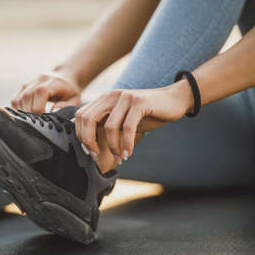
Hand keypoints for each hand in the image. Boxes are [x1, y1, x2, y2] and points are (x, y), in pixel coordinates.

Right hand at [11, 71, 81, 112]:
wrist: (63, 78)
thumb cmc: (69, 92)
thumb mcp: (75, 100)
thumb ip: (66, 107)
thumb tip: (53, 111)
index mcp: (53, 81)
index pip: (40, 91)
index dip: (38, 107)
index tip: (42, 119)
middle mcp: (38, 79)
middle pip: (27, 96)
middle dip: (31, 113)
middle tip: (38, 122)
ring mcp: (28, 82)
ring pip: (19, 99)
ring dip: (24, 112)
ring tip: (34, 119)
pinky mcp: (22, 87)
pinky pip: (15, 100)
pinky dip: (18, 110)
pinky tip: (27, 115)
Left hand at [74, 81, 192, 162]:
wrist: (174, 100)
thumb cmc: (146, 114)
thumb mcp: (122, 120)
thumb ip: (106, 126)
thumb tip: (89, 144)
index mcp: (104, 99)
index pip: (81, 115)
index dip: (80, 135)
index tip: (90, 151)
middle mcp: (111, 96)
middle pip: (88, 119)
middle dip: (89, 141)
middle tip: (96, 155)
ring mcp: (125, 97)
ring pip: (109, 126)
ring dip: (113, 147)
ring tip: (119, 158)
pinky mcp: (139, 102)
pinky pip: (127, 127)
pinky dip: (126, 144)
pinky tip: (128, 153)